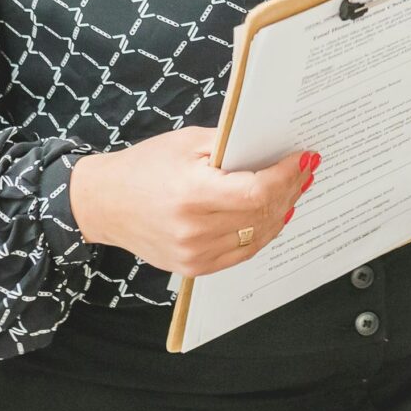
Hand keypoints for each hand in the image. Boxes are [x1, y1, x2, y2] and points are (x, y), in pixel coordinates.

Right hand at [68, 126, 318, 276]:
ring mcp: (195, 254)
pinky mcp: (194, 267)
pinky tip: (274, 215)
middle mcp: (194, 230)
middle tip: (306, 170)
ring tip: (296, 189)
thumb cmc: (144, 167)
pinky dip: (263, 232)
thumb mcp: (187, 143)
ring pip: (259, 236)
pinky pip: (243, 252)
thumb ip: (232, 147)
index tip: (304, 158)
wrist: (104, 203)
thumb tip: (274, 148)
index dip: (287, 176)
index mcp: (192, 194)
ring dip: (282, 212)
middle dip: (290, 189)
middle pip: (262, 214)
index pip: (257, 191)